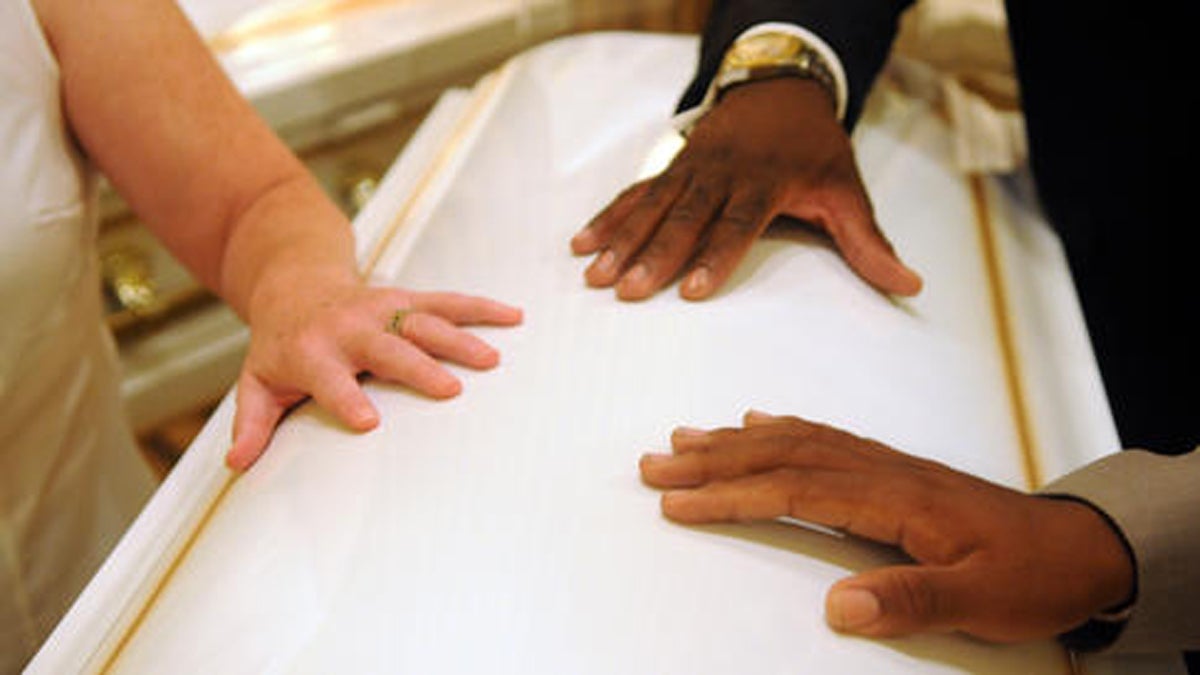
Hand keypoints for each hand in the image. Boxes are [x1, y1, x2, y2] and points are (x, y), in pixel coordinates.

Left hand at [224, 269, 521, 470]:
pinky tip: (512, 317)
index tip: (370, 422)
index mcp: (311, 352)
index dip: (346, 399)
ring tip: (491, 358)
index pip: (328, 378)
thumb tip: (238, 463)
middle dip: (419, 367)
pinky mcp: (405, 298)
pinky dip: (480, 308)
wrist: (294, 284)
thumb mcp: (257, 382)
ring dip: (458, 338)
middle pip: (387, 348)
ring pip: (423, 321)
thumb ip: (252, 423)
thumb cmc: (281, 344)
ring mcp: (381, 309)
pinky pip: (447, 301)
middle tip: (450, 389)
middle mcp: (348, 327)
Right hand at [572, 78, 921, 300]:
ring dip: (621, 239)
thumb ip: (869, 243)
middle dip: (654, 255)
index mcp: (765, 183)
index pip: (738, 224)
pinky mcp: (672, 165)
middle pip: (685, 217)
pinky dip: (608, 216)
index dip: (715, 256)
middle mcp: (722, 173)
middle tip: (627, 290)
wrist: (781, 89)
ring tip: (593, 273)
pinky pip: (635, 191)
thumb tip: (908, 284)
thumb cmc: (814, 150)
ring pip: (652, 205)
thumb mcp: (846, 191)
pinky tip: (581, 243)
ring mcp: (691, 167)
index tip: (692, 290)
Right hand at [638, 411, 1133, 642]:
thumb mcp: (980, 601)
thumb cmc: (1029, 575)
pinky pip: (822, 437)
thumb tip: (838, 608)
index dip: (731, 495)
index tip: (677, 503)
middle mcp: (881, 471)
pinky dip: (780, 429)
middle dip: (712, 460)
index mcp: (895, 498)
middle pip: (781, 454)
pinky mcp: (889, 470)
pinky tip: (756, 424)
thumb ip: (911, 599)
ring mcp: (884, 466)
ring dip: (734, 440)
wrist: (1076, 548)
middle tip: (653, 466)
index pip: (794, 489)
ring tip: (682, 440)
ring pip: (795, 439)